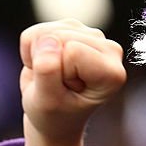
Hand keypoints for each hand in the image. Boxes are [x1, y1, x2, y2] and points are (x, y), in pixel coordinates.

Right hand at [18, 19, 125, 145]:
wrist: (54, 117)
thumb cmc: (55, 115)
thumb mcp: (48, 102)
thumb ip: (48, 72)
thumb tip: (47, 40)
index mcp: (112, 72)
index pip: (72, 52)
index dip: (59, 74)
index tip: (67, 91)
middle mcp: (109, 50)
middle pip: (60, 38)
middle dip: (48, 63)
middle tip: (58, 85)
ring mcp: (93, 36)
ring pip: (47, 32)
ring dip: (39, 56)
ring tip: (53, 76)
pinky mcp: (75, 28)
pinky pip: (37, 31)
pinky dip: (33, 50)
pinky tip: (47, 64)